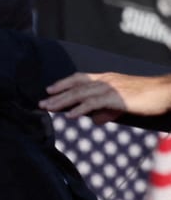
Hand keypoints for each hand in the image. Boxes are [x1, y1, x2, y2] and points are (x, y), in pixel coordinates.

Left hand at [40, 71, 170, 122]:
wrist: (165, 93)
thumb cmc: (147, 98)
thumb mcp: (122, 105)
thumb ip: (107, 112)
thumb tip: (94, 120)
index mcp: (106, 79)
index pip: (79, 78)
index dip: (64, 84)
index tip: (49, 90)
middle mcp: (105, 80)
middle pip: (75, 86)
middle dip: (57, 95)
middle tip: (41, 103)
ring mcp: (110, 87)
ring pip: (81, 94)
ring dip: (63, 102)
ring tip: (49, 108)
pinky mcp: (117, 97)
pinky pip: (94, 103)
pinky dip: (81, 109)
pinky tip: (71, 115)